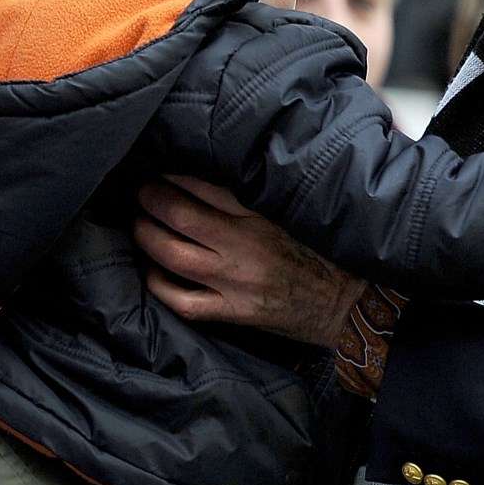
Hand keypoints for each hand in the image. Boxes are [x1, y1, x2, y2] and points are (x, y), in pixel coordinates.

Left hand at [132, 175, 363, 346]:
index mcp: (261, 215)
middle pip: (181, 216)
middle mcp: (245, 246)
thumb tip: (203, 179)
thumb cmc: (316, 252)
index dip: (174, 176)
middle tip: (141, 192)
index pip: (206, 187)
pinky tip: (152, 270)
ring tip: (139, 224)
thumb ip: (250, 198)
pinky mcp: (233, 313)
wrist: (344, 301)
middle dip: (152, 200)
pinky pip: (183, 301)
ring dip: (147, 236)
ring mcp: (236, 282)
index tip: (159, 171)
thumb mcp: (289, 214)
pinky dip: (159, 283)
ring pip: (174, 256)